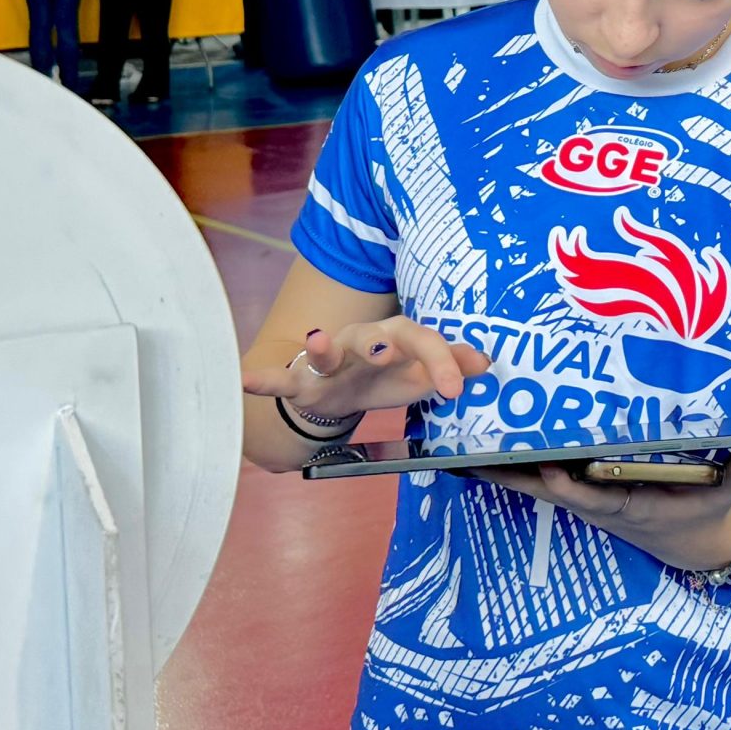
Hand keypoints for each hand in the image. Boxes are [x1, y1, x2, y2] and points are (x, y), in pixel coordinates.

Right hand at [241, 319, 489, 421]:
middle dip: (383, 343)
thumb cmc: (384, 378)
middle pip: (376, 337)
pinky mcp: (302, 381)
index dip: (441, 361)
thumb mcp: (419, 376)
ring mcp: (330, 360)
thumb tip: (486, 361)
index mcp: (397, 339)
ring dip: (322, 346)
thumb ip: (449, 368)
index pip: (423, 342)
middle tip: (388, 351)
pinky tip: (244, 380)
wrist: (337, 392)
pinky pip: (282, 379)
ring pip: (327, 350)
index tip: (455, 389)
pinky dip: (263, 379)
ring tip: (316, 341)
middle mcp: (363, 342)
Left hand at [475, 453, 730, 571]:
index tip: (552, 469)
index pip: (600, 497)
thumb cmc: (709, 510)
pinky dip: (510, 469)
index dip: (574, 486)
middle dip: (511, 475)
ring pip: (534, 487)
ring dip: (497, 472)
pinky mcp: (579, 497)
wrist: (695, 545)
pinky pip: (539, 481)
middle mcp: (600, 506)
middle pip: (549, 491)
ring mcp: (586, 504)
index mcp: (634, 505)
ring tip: (453, 450)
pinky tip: (476, 454)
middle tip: (469, 455)